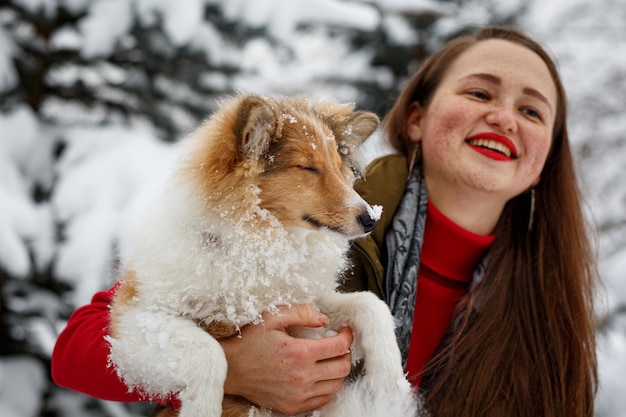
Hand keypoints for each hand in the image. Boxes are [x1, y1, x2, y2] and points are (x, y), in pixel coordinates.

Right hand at [220, 304, 352, 414]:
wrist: (230, 369)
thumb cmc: (249, 342)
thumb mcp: (272, 317)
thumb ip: (301, 313)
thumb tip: (323, 319)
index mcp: (299, 353)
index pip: (340, 346)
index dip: (347, 336)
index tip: (344, 331)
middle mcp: (302, 377)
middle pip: (343, 367)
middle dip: (345, 353)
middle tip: (337, 345)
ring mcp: (298, 395)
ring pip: (336, 385)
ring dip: (337, 370)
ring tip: (328, 360)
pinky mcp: (292, 406)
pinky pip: (322, 399)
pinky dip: (326, 387)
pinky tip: (318, 376)